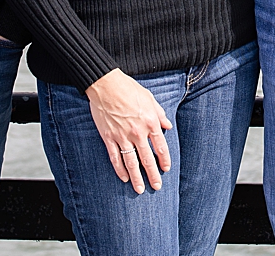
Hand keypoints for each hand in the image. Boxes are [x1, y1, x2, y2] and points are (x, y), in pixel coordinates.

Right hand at [85, 69, 172, 192]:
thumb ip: (160, 114)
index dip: (164, 160)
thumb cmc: (129, 88)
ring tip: (140, 189)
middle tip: (156, 187)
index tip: (165, 169)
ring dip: (136, 177)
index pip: (160, 146)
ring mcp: (122, 136)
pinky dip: (119, 169)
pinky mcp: (108, 137)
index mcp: (150, 122)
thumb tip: (168, 126)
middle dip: (152, 174)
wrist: (106, 85)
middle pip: (147, 158)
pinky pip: (115, 157)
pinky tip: (124, 178)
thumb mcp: (150, 98)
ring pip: (131, 162)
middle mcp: (138, 132)